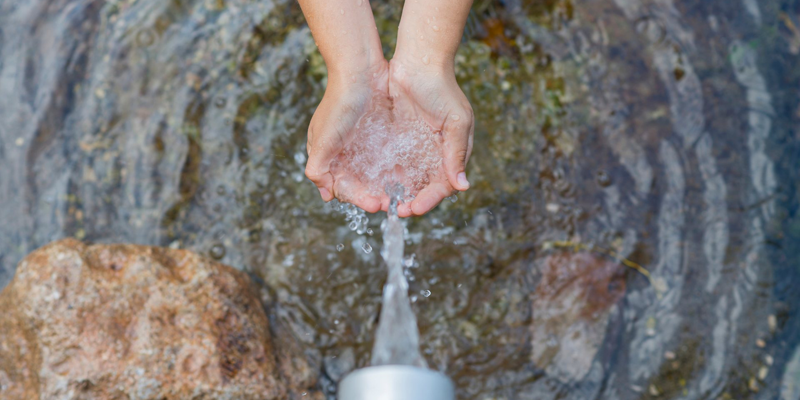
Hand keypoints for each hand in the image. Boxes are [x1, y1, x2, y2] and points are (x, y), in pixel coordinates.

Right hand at [305, 60, 389, 213]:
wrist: (360, 69)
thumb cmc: (339, 102)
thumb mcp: (323, 138)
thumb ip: (318, 167)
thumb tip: (324, 193)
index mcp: (326, 155)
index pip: (341, 187)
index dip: (357, 198)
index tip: (375, 205)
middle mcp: (343, 152)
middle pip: (359, 184)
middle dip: (373, 195)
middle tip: (391, 204)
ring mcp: (362, 143)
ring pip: (374, 174)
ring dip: (385, 187)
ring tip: (402, 195)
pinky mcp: (379, 135)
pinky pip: (387, 159)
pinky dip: (394, 171)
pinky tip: (406, 177)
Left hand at [388, 56, 473, 216]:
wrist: (419, 60)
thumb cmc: (442, 88)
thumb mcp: (455, 121)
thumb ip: (456, 153)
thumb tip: (463, 186)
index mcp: (453, 152)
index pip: (444, 185)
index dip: (429, 200)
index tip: (414, 208)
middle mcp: (436, 154)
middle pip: (425, 187)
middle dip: (412, 201)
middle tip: (396, 211)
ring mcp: (416, 147)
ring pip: (408, 179)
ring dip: (398, 192)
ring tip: (384, 203)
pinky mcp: (399, 139)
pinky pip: (393, 164)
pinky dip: (387, 176)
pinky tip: (376, 184)